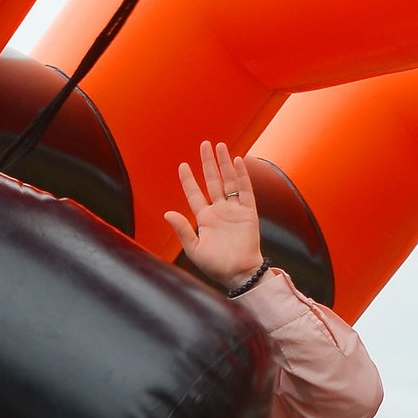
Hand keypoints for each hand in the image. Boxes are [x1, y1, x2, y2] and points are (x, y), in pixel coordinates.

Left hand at [162, 140, 264, 289]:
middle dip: (208, 163)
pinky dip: (241, 175)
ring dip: (224, 163)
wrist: (239, 273)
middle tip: (205, 144)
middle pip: (212, 180)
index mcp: (204, 219)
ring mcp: (234, 210)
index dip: (188, 180)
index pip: (194, 194)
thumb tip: (168, 213)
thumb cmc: (216, 266)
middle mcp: (219, 210)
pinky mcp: (249, 212)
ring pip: (229, 181)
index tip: (182, 165)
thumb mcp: (194, 249)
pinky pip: (245, 190)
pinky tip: (237, 161)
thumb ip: (182, 230)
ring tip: (220, 146)